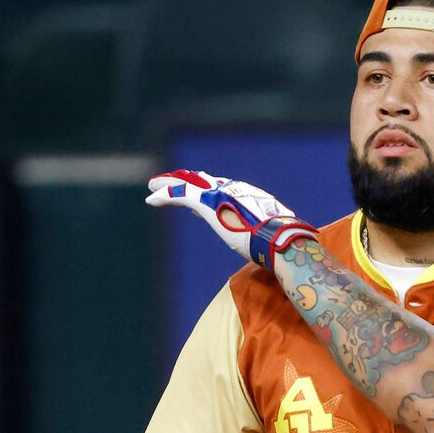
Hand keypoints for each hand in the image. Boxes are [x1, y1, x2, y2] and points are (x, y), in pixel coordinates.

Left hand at [146, 169, 318, 272]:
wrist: (280, 241)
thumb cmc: (282, 244)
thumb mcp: (273, 238)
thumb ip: (269, 238)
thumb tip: (281, 253)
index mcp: (248, 196)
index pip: (222, 189)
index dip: (207, 188)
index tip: (197, 193)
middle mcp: (232, 190)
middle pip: (203, 180)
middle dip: (185, 179)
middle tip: (170, 180)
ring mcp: (219, 195)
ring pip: (187, 184)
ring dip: (169, 184)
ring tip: (153, 185)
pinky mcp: (208, 204)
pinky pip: (181, 196)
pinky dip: (165, 196)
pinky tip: (151, 198)